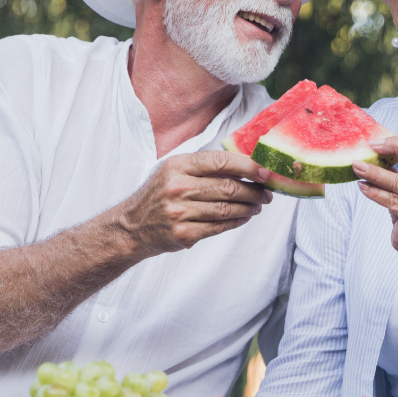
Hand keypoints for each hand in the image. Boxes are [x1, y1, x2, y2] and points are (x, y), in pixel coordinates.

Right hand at [112, 151, 275, 257]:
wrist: (131, 226)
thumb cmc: (159, 195)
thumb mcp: (174, 171)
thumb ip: (205, 167)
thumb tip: (246, 166)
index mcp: (178, 166)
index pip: (222, 162)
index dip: (248, 167)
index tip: (266, 172)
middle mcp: (177, 187)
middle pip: (229, 188)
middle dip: (254, 191)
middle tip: (266, 193)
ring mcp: (180, 212)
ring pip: (227, 209)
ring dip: (249, 207)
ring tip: (257, 205)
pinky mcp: (184, 234)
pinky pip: (220, 227)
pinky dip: (237, 222)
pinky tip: (244, 217)